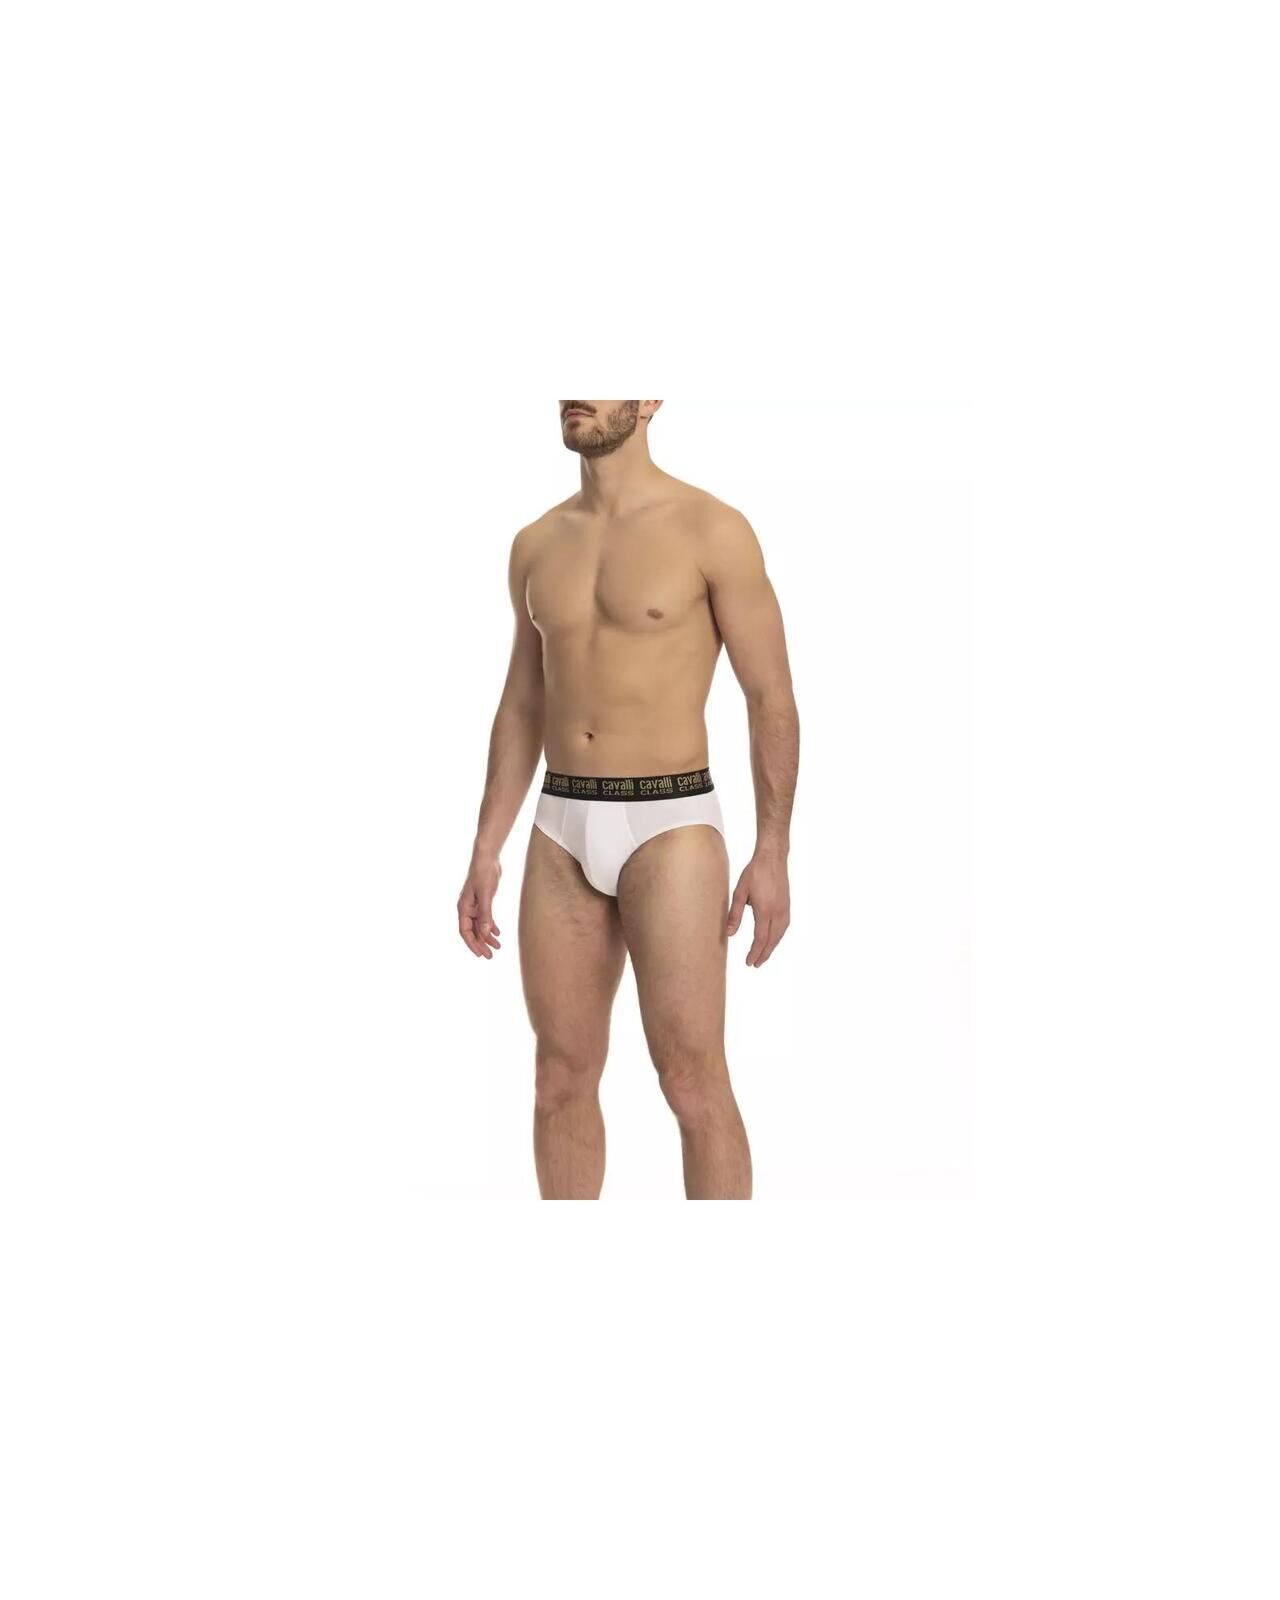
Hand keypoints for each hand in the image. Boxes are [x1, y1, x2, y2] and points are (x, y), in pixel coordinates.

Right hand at [458, 851, 501, 957]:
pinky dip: (490, 925)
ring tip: (498, 947)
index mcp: (463, 907)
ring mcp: (474, 905)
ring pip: (479, 925)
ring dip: (487, 936)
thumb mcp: (485, 895)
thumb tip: (485, 934)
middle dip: (481, 944)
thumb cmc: (483, 874)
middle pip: (472, 931)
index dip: (472, 944)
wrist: (486, 858)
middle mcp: (467, 908)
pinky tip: (497, 933)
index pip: (465, 931)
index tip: (481, 955)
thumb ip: (486, 915)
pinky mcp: (482, 900)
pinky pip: (485, 917)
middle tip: (491, 956)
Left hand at [726, 849, 790, 966]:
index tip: (749, 962)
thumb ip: (735, 914)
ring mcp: (785, 909)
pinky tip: (773, 939)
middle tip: (755, 964)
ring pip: (780, 935)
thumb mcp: (739, 893)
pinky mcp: (787, 905)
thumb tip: (730, 934)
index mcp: (765, 911)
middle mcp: (778, 912)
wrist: (772, 857)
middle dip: (764, 954)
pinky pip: (784, 927)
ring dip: (772, 947)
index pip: (760, 939)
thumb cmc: (754, 873)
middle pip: (772, 940)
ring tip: (764, 955)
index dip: (755, 952)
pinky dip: (778, 937)